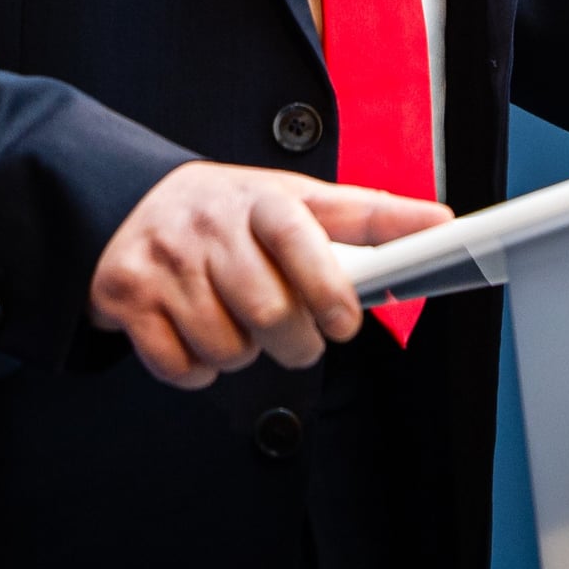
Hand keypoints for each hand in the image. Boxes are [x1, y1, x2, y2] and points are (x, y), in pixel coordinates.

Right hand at [88, 163, 451, 390]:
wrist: (129, 203)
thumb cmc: (234, 212)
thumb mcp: (297, 199)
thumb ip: (367, 217)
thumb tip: (441, 223)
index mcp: (263, 198)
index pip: (302, 236)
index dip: (329, 287)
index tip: (347, 323)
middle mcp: (212, 224)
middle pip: (270, 312)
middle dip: (295, 343)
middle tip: (300, 338)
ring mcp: (166, 260)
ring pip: (226, 346)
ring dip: (244, 354)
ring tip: (239, 324)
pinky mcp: (127, 297)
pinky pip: (179, 366)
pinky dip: (198, 370)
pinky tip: (198, 337)